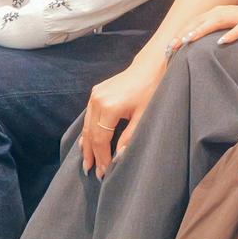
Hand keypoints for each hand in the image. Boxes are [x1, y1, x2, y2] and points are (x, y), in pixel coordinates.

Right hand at [79, 52, 167, 175]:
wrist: (150, 65)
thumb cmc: (151, 89)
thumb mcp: (144, 115)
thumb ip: (130, 137)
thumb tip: (118, 157)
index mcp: (109, 107)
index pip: (101, 139)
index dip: (101, 157)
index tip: (103, 172)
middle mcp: (97, 101)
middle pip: (90, 134)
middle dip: (91, 155)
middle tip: (92, 172)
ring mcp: (94, 95)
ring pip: (86, 126)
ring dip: (86, 145)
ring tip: (87, 162)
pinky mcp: (96, 92)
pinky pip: (88, 116)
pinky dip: (88, 130)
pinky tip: (87, 142)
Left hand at [171, 0, 237, 49]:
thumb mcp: (232, 26)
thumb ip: (216, 32)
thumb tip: (199, 46)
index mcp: (219, 12)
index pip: (196, 22)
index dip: (181, 32)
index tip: (167, 47)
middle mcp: (227, 11)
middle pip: (201, 21)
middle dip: (185, 32)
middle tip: (171, 46)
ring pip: (217, 21)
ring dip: (202, 30)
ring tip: (188, 41)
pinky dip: (231, 34)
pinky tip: (222, 42)